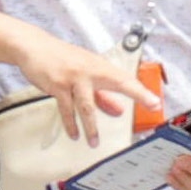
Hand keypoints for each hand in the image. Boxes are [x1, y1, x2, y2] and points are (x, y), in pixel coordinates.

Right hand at [19, 37, 146, 142]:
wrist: (35, 47)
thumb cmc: (62, 59)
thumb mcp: (87, 74)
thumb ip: (103, 95)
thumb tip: (120, 111)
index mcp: (101, 67)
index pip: (126, 80)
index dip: (142, 92)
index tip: (156, 103)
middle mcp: (91, 71)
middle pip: (118, 83)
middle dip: (137, 94)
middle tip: (151, 107)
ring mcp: (74, 78)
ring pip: (87, 105)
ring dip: (91, 127)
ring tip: (94, 143)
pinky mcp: (57, 85)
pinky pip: (66, 108)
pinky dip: (70, 124)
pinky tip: (74, 134)